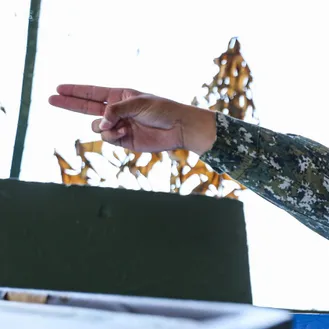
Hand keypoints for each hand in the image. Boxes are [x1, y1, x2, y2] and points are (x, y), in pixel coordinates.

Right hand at [49, 85, 216, 154]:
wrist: (178, 128)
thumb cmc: (162, 110)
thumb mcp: (138, 103)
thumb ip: (116, 110)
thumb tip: (100, 123)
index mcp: (120, 96)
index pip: (92, 92)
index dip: (75, 91)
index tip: (58, 88)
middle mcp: (116, 110)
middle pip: (85, 107)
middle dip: (69, 103)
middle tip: (50, 99)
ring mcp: (118, 126)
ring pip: (96, 127)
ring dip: (104, 126)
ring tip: (120, 125)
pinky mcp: (124, 140)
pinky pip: (107, 138)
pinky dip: (113, 136)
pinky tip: (126, 132)